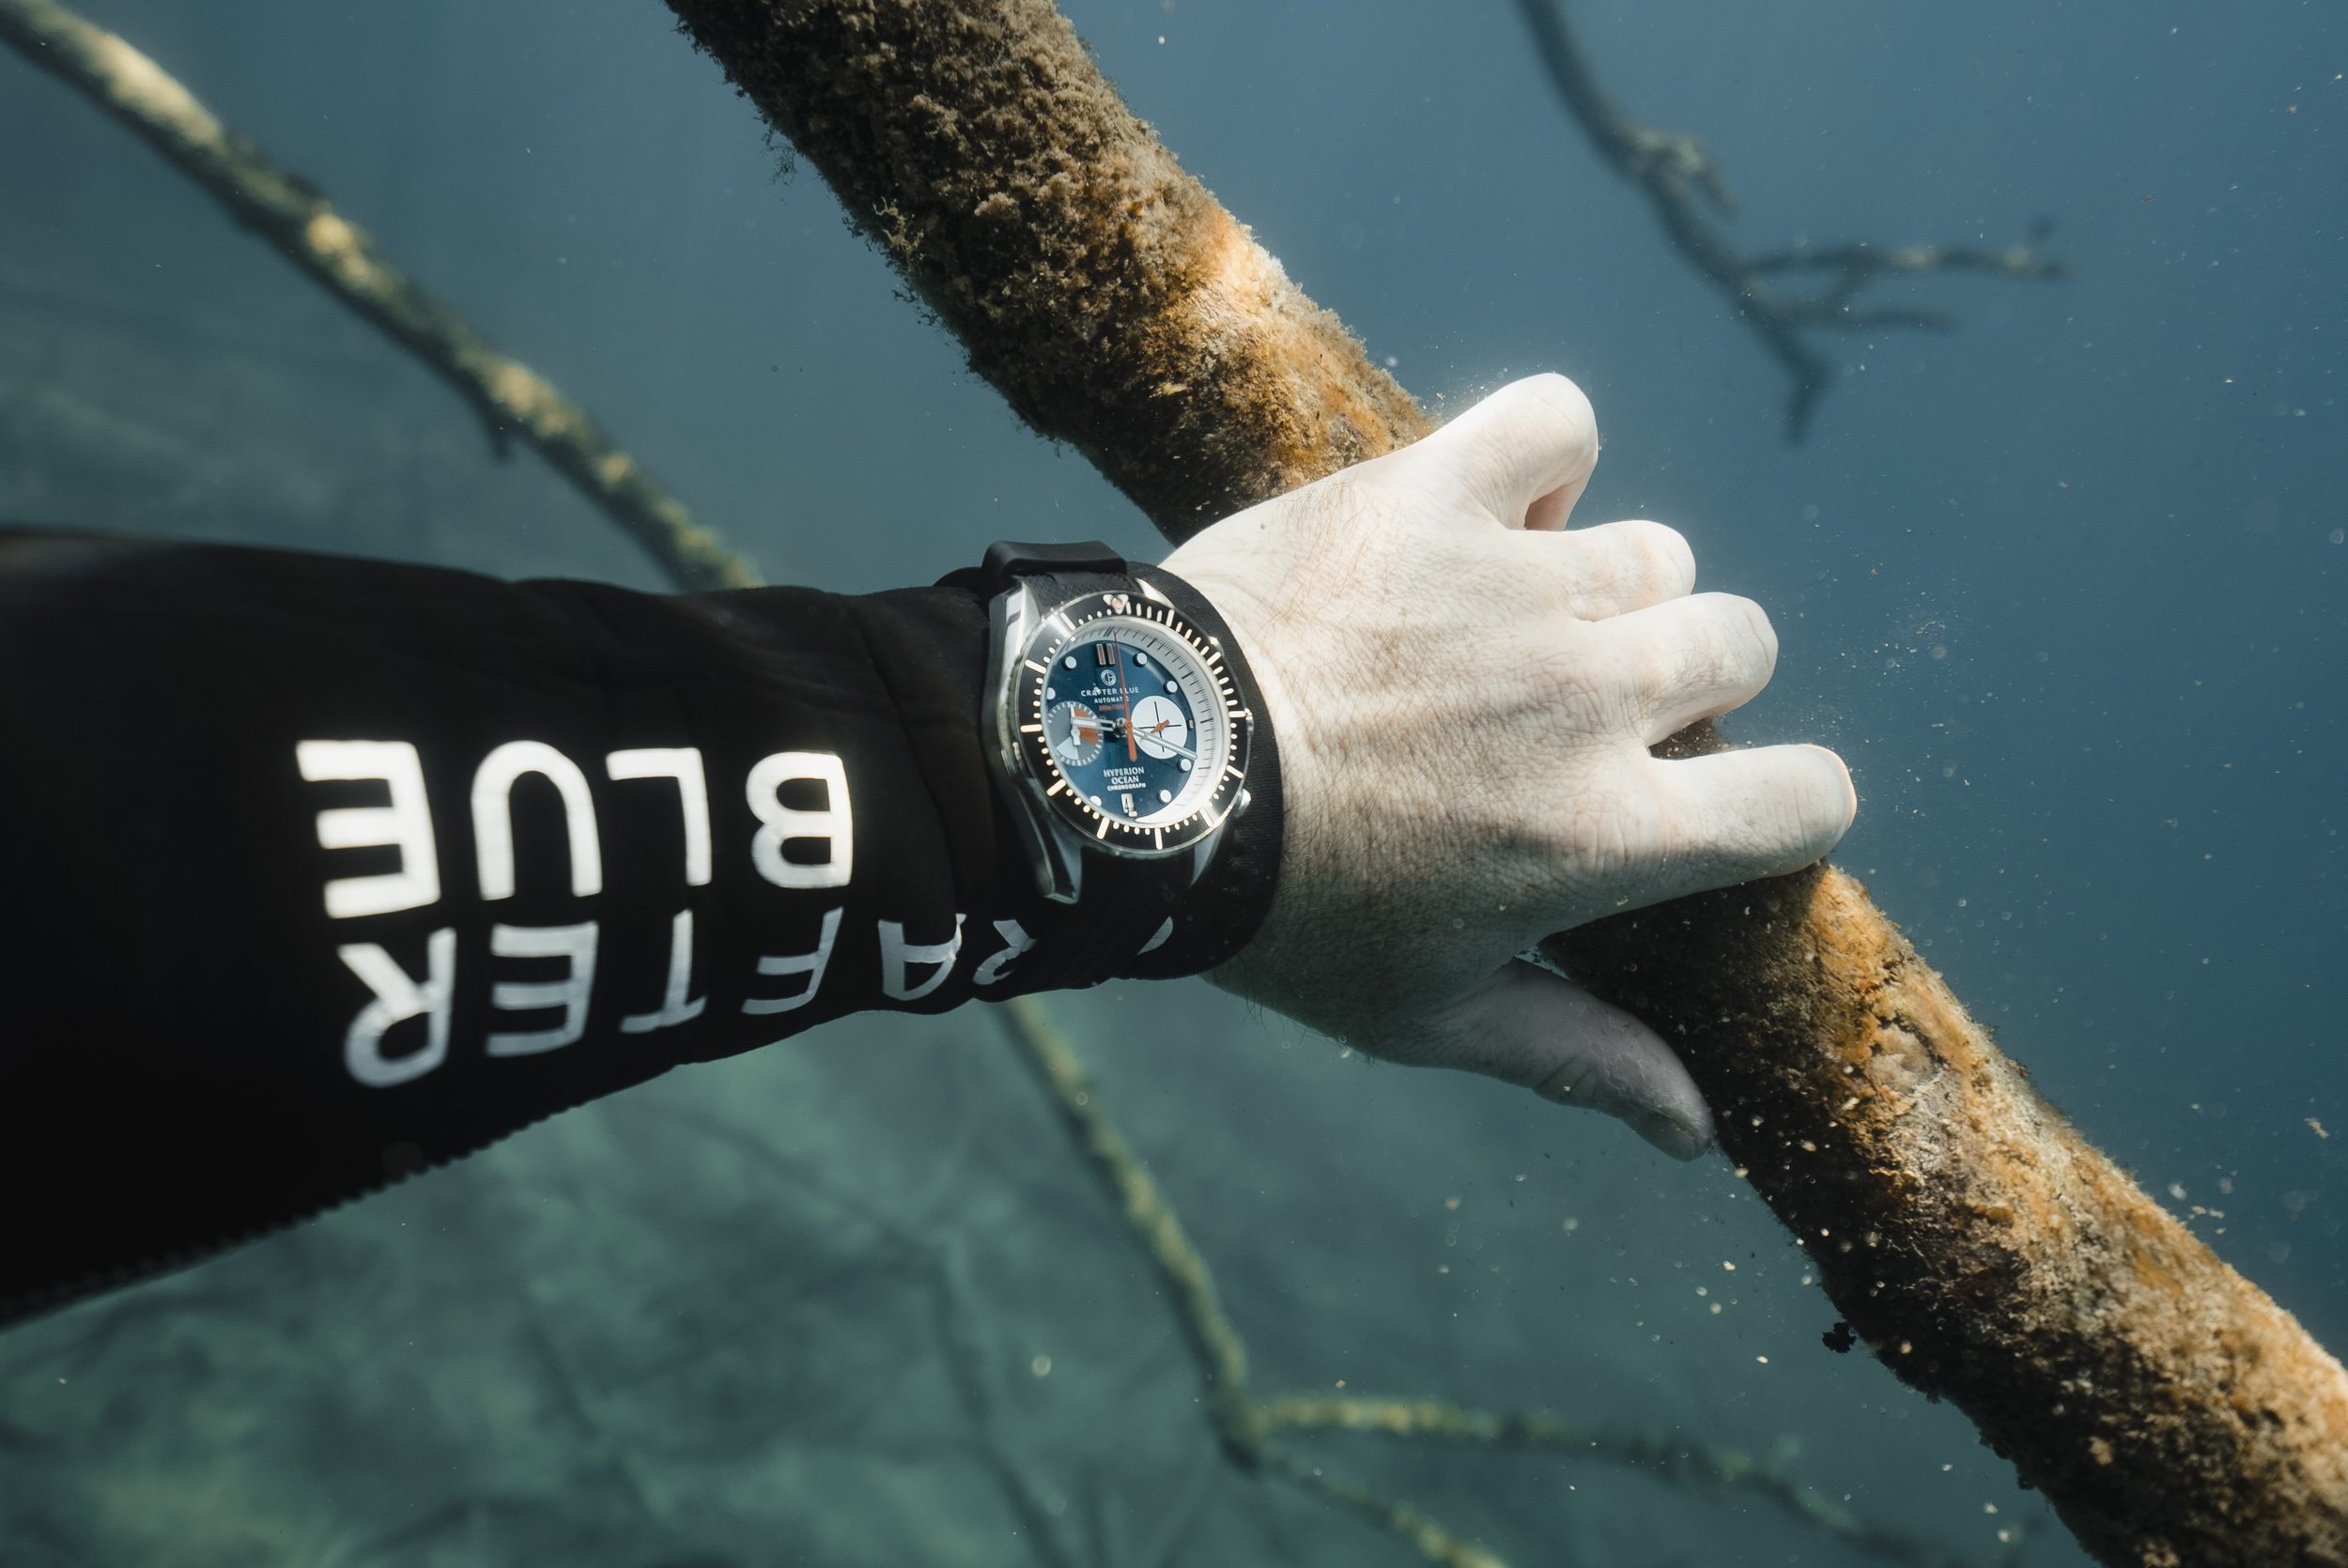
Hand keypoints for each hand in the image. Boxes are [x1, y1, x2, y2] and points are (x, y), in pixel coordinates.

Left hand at [1163, 375, 1854, 1158]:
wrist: (1129, 778)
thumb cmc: (1282, 915)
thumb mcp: (1428, 1015)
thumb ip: (1577, 1058)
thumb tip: (1696, 1131)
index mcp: (1612, 833)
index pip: (1809, 798)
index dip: (1785, 803)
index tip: (1719, 801)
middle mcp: (1592, 697)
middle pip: (1740, 645)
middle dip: (1682, 685)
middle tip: (1571, 716)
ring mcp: (1519, 585)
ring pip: (1656, 552)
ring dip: (1602, 589)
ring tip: (1502, 626)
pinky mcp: (1432, 492)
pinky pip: (1556, 423)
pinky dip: (1541, 457)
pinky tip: (1492, 510)